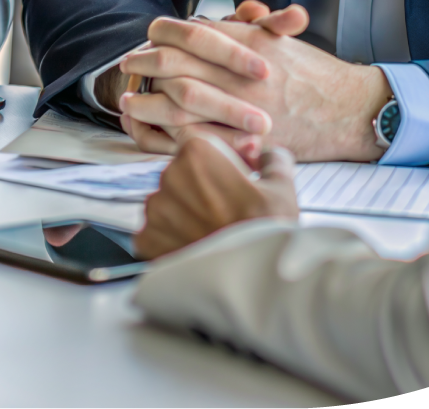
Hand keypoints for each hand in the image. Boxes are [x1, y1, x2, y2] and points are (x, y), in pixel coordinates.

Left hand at [117, 5, 390, 161]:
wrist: (349, 111)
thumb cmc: (315, 74)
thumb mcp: (283, 39)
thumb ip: (252, 25)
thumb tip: (229, 14)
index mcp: (244, 43)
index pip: (185, 33)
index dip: (158, 38)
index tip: (145, 44)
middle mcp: (238, 73)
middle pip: (171, 65)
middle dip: (143, 66)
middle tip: (126, 67)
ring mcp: (240, 108)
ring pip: (176, 104)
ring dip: (146, 103)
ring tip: (127, 103)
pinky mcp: (244, 141)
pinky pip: (195, 139)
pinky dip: (167, 135)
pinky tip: (151, 133)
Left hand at [134, 136, 298, 258]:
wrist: (254, 280)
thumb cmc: (267, 230)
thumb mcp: (282, 186)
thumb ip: (272, 159)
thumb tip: (265, 153)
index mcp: (197, 154)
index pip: (201, 148)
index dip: (219, 164)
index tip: (233, 182)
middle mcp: (168, 176)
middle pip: (183, 176)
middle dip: (201, 190)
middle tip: (227, 212)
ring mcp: (155, 209)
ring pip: (168, 204)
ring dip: (185, 215)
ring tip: (213, 233)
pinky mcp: (146, 239)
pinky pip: (157, 233)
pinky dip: (172, 240)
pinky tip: (196, 247)